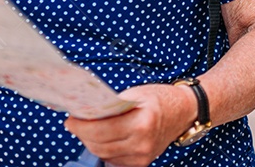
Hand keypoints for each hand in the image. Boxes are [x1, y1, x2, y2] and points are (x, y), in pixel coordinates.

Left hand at [64, 83, 195, 166]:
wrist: (185, 111)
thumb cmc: (160, 99)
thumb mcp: (136, 94)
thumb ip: (112, 104)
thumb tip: (85, 110)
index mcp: (141, 123)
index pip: (101, 130)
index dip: (81, 126)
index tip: (70, 119)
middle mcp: (142, 143)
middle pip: (99, 145)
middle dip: (82, 134)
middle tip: (74, 123)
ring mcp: (142, 156)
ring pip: (104, 154)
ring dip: (91, 142)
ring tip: (86, 129)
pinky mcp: (142, 163)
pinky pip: (114, 159)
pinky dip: (104, 149)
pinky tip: (101, 138)